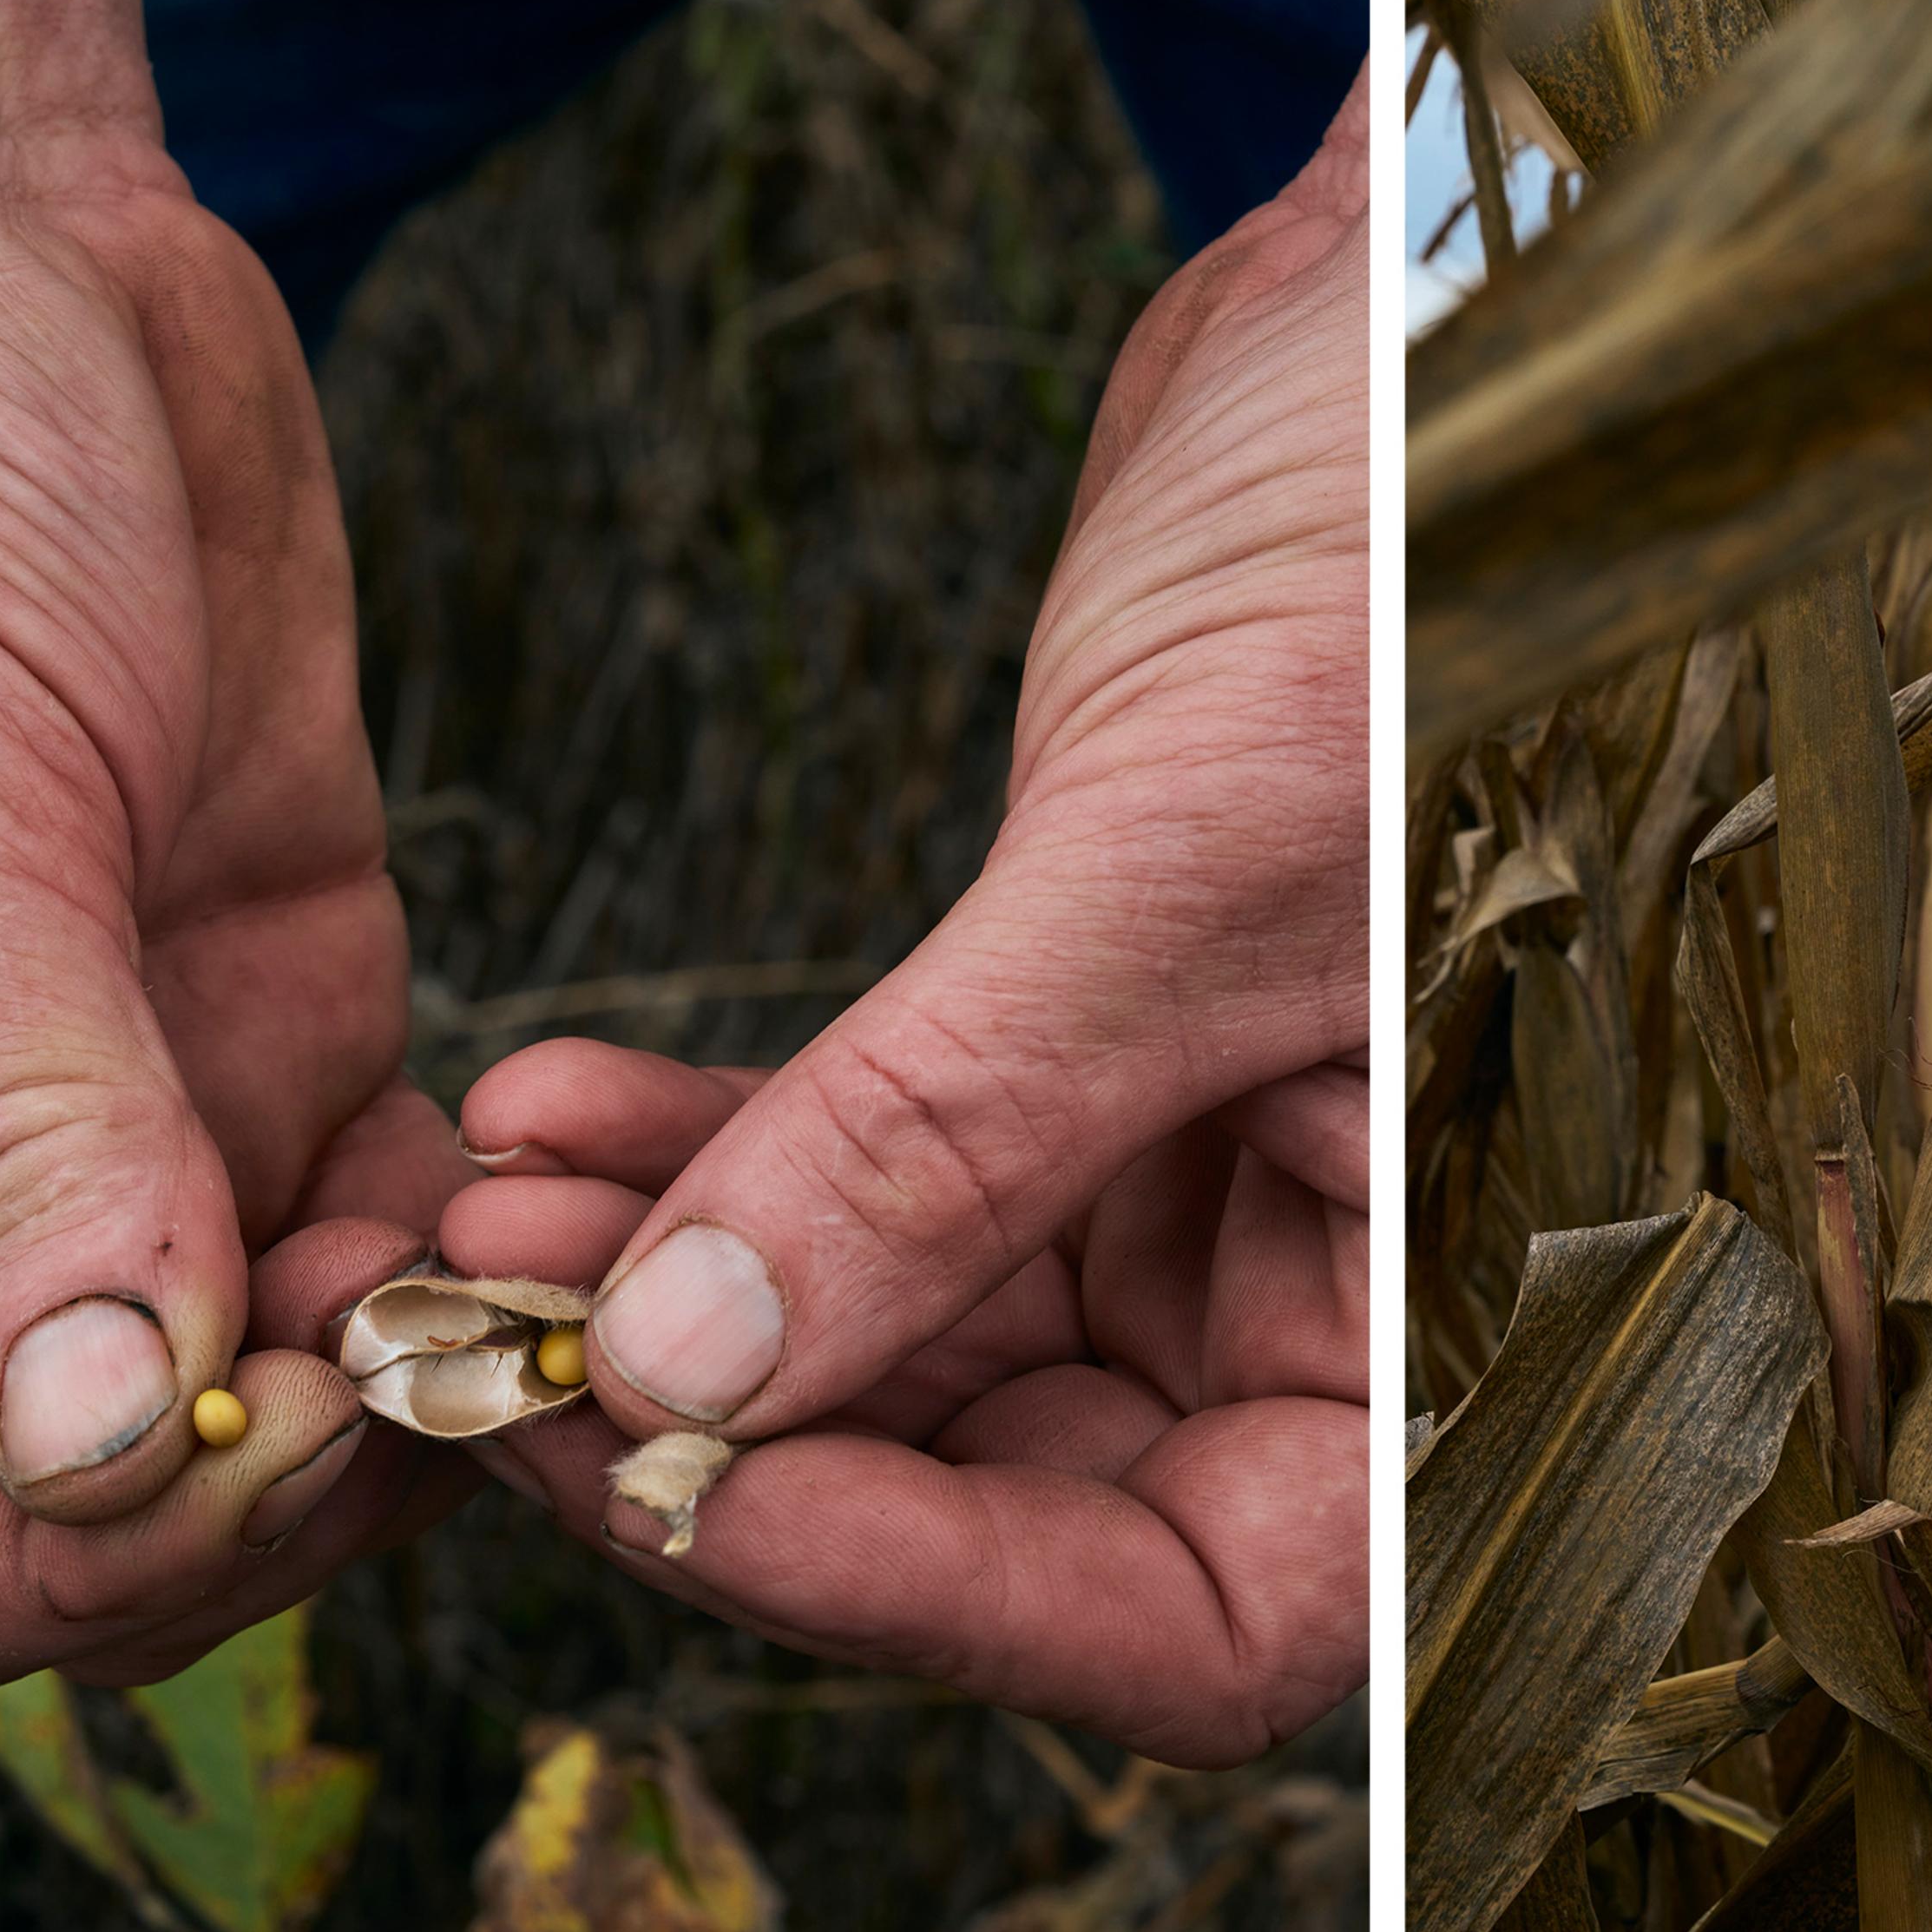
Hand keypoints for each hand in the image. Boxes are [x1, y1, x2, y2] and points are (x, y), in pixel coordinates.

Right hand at [0, 0, 467, 1686]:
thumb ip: (10, 1132)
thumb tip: (95, 1447)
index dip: (125, 1552)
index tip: (306, 1432)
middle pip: (150, 1499)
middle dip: (320, 1464)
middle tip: (481, 1356)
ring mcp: (132, 1124)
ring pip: (306, 1376)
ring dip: (434, 1358)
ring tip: (536, 1257)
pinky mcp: (276, 1020)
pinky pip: (406, 1218)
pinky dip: (491, 1232)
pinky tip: (566, 1174)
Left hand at [444, 70, 1372, 1767]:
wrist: (1406, 324)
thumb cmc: (1415, 563)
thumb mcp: (1200, 864)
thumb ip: (956, 1137)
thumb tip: (680, 1382)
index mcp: (1456, 1310)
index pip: (1211, 1607)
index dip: (943, 1596)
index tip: (681, 1485)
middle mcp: (1324, 1296)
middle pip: (1017, 1507)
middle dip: (735, 1441)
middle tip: (493, 1355)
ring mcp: (1194, 1198)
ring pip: (899, 1354)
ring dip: (669, 1304)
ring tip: (476, 1211)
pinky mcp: (1073, 1076)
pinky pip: (865, 1186)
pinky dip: (702, 1162)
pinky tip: (544, 1104)